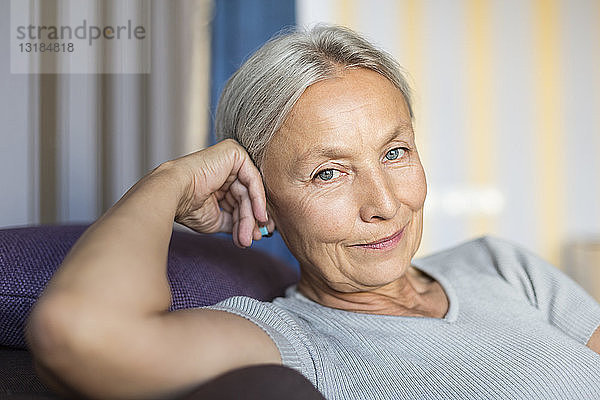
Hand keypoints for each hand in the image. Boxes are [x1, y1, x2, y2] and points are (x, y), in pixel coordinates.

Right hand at [159, 139, 274, 247]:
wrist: (174, 195)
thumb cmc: (188, 207)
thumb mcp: (218, 219)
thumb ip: (236, 222)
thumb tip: (254, 233)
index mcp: (219, 181)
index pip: (240, 201)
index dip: (249, 220)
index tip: (255, 237)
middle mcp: (225, 168)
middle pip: (245, 197)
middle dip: (251, 220)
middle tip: (255, 238)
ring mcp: (230, 158)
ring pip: (249, 191)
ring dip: (251, 216)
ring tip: (248, 235)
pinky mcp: (234, 152)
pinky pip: (252, 178)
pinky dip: (258, 199)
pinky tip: (259, 216)